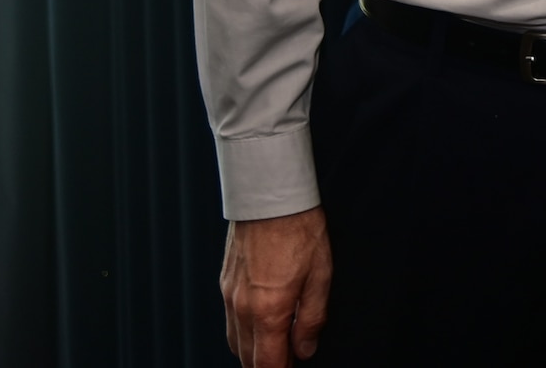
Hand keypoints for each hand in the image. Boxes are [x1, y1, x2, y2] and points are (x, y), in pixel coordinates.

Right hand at [221, 206, 331, 366]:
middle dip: (266, 366)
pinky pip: (230, 321)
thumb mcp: (321, 275)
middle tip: (288, 361)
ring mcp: (229, 296)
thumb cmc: (298, 228)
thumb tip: (305, 349)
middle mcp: (243, 308)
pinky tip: (259, 326)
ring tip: (275, 349)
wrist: (270, 196)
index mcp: (268, 310)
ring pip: (235, 342)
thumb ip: (312, 318)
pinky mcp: (225, 283)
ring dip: (252, 352)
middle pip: (247, 358)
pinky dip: (243, 333)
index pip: (268, 363)